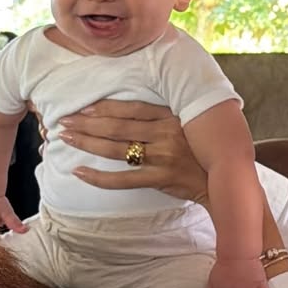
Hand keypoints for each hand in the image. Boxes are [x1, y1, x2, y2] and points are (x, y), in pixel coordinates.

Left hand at [57, 100, 208, 202]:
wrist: (224, 180)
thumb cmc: (202, 152)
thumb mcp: (188, 126)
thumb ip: (164, 118)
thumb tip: (133, 112)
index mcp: (171, 117)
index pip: (131, 109)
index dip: (104, 107)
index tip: (83, 107)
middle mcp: (165, 134)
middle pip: (118, 127)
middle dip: (88, 123)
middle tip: (64, 121)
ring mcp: (162, 157)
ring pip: (116, 149)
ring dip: (88, 143)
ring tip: (67, 138)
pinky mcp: (160, 178)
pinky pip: (123, 179)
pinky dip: (99, 177)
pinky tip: (80, 172)